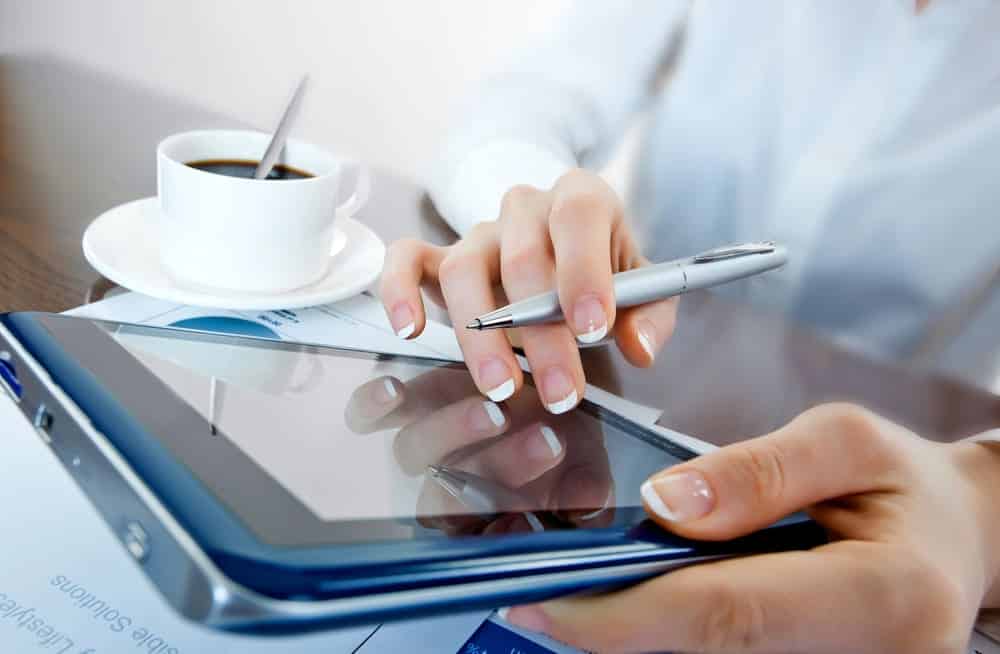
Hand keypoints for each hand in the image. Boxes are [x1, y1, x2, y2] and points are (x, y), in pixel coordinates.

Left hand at [345, 367, 614, 533]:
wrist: (542, 372)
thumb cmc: (562, 428)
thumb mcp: (586, 461)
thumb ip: (587, 491)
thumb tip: (586, 508)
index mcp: (488, 515)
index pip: (479, 542)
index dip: (500, 536)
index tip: (533, 517)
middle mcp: (449, 483)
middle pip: (449, 496)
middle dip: (502, 470)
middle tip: (547, 443)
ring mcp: (423, 442)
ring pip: (416, 452)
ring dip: (457, 432)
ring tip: (498, 411)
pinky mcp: (403, 402)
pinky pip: (367, 414)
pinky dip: (374, 406)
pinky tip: (395, 391)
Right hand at [379, 169, 677, 412]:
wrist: (565, 252)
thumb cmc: (605, 274)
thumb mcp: (643, 288)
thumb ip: (650, 314)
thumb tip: (638, 348)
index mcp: (581, 198)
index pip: (577, 216)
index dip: (584, 269)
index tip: (592, 328)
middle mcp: (525, 207)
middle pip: (522, 258)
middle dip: (543, 334)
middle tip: (562, 392)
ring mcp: (477, 231)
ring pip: (463, 268)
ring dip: (480, 334)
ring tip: (501, 388)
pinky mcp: (439, 256)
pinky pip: (406, 258)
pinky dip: (400, 290)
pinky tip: (410, 329)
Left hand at [504, 404, 999, 653]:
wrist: (958, 544)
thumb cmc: (906, 486)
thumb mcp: (846, 441)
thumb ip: (757, 473)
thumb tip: (663, 508)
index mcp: (886, 598)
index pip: (726, 615)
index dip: (622, 614)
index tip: (542, 598)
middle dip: (612, 632)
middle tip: (535, 598)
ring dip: (636, 636)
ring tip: (577, 596)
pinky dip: (672, 637)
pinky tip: (638, 607)